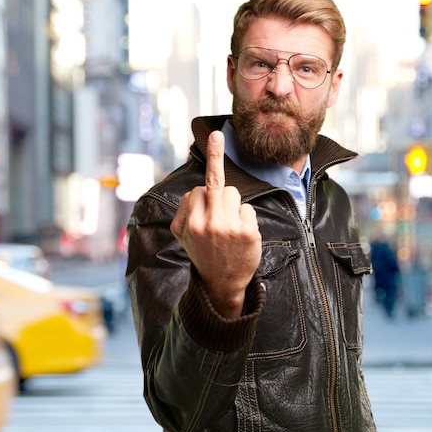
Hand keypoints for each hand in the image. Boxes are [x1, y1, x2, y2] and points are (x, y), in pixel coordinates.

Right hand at [171, 130, 261, 317]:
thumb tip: (195, 190)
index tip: (206, 182)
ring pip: (233, 192)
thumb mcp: (182, 236)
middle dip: (216, 165)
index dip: (202, 194)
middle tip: (217, 148)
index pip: (197, 190)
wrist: (222, 283)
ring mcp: (231, 227)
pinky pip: (247, 208)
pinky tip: (240, 232)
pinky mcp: (249, 231)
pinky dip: (245, 217)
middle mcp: (210, 224)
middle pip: (216, 183)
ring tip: (228, 221)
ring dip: (232, 203)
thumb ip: (183, 211)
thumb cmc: (203, 254)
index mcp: (192, 224)